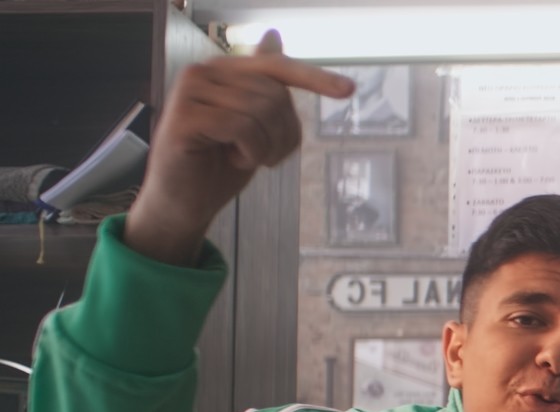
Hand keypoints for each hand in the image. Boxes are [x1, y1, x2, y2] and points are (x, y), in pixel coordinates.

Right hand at [124, 30, 351, 264]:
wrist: (184, 200)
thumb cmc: (219, 162)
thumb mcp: (254, 124)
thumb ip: (264, 85)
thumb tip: (273, 36)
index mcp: (222, 70)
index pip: (276, 66)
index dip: (314, 77)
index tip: (349, 90)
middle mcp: (202, 72)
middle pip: (274, 94)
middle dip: (282, 133)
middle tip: (263, 155)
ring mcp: (189, 92)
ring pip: (260, 110)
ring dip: (265, 146)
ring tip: (244, 156)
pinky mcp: (183, 117)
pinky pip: (242, 127)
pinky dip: (250, 152)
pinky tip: (232, 159)